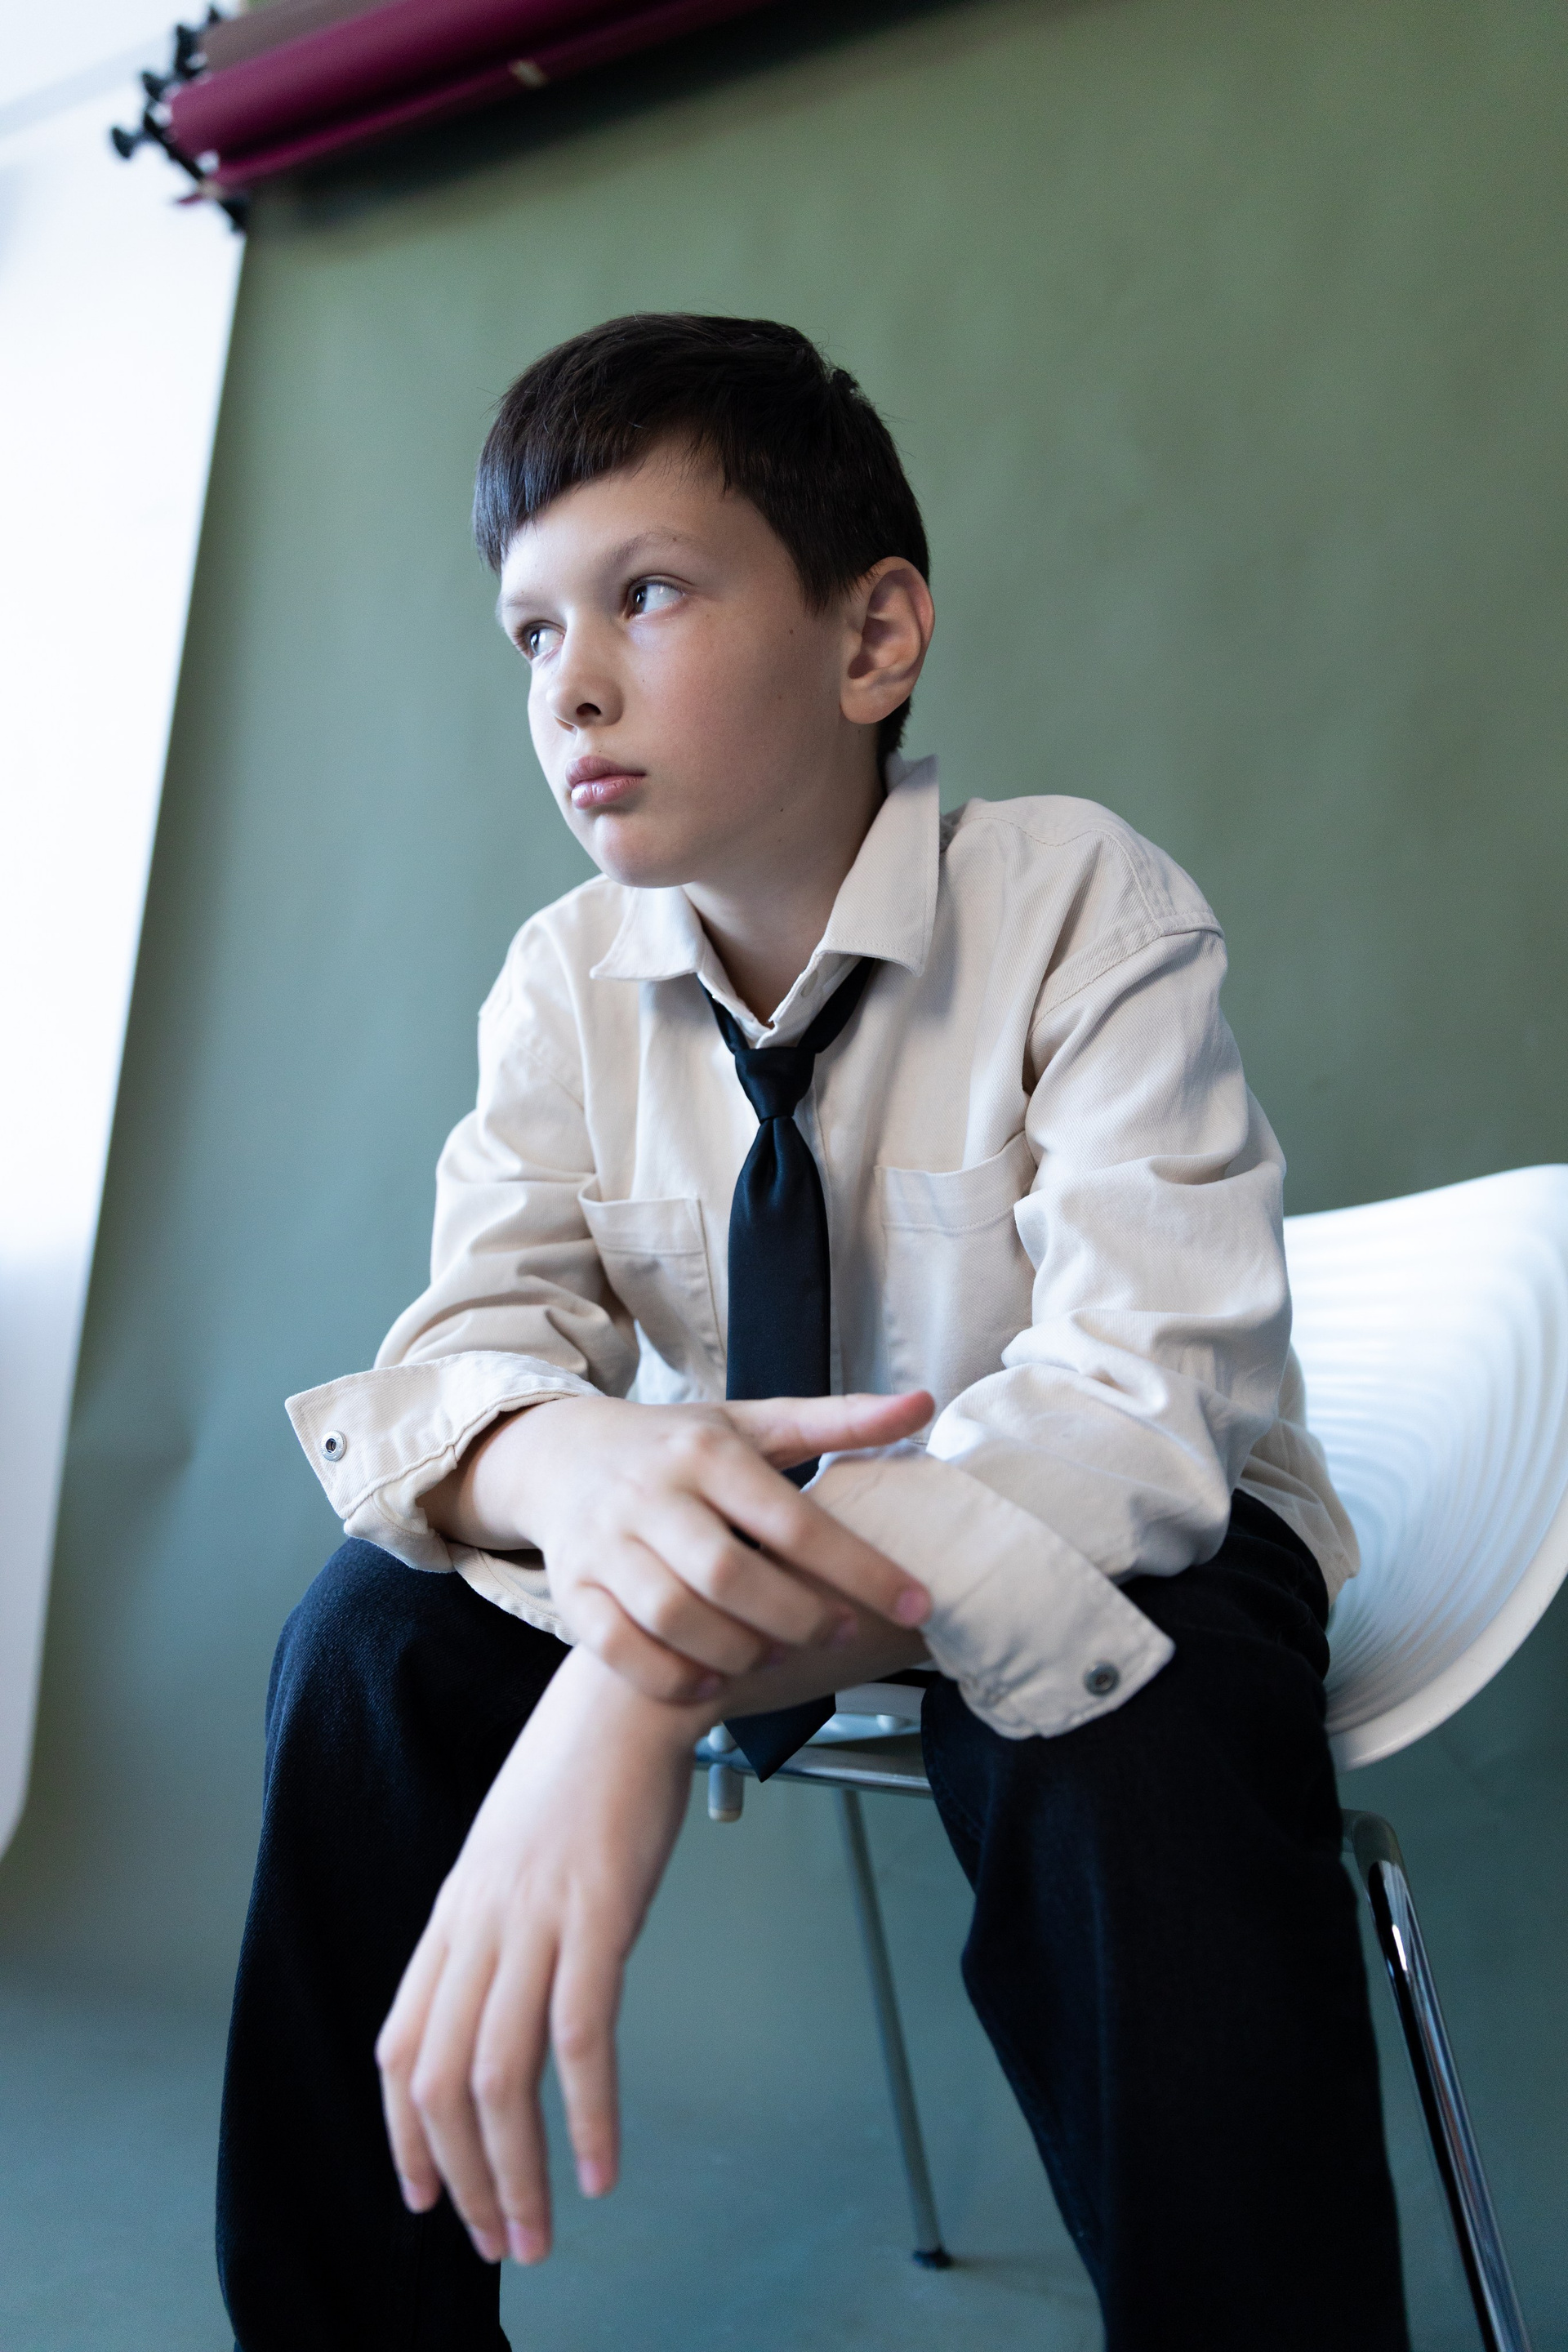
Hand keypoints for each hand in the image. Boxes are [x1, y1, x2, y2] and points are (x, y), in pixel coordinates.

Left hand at [376, 1645, 701, 2267]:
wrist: (627, 1690)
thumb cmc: (582, 1769)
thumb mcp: (515, 1849)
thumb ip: (497, 1920)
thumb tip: (496, 1990)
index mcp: (456, 1912)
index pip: (400, 2044)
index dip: (402, 2134)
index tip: (425, 2198)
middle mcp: (479, 1922)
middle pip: (439, 2079)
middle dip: (461, 2180)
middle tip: (497, 2243)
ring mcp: (535, 1918)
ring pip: (498, 2075)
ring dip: (516, 2172)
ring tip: (540, 2233)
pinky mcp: (599, 1911)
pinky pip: (581, 2036)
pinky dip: (589, 2115)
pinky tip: (603, 2166)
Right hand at [427, 1390, 934, 1700]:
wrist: (561, 1455)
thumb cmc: (679, 1446)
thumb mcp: (753, 1422)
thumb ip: (839, 1421)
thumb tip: (925, 1404)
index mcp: (706, 1451)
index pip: (792, 1518)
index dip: (859, 1568)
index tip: (915, 1603)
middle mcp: (651, 1494)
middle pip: (728, 1574)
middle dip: (797, 1616)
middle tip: (841, 1633)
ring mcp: (605, 1543)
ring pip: (672, 1614)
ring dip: (736, 1648)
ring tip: (777, 1652)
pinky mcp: (571, 1587)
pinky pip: (615, 1645)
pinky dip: (669, 1672)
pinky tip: (711, 1679)